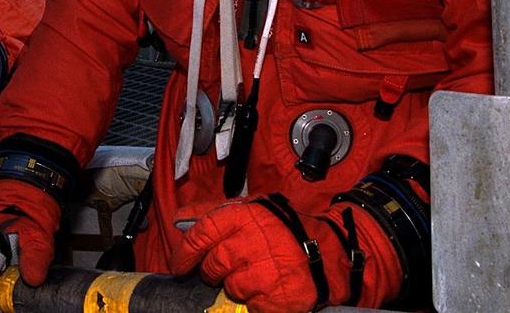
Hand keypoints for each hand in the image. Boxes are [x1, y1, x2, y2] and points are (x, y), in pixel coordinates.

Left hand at [170, 195, 358, 312]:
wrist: (331, 252)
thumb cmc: (286, 228)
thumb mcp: (252, 208)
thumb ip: (213, 212)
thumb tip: (179, 219)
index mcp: (244, 216)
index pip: (201, 234)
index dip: (185, 252)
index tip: (180, 264)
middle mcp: (252, 243)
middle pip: (212, 266)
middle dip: (214, 270)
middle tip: (229, 267)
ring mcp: (265, 273)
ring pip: (230, 288)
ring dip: (239, 285)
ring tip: (259, 274)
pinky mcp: (276, 299)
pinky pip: (251, 306)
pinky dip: (257, 301)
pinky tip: (270, 287)